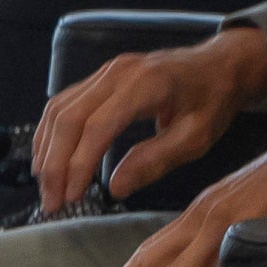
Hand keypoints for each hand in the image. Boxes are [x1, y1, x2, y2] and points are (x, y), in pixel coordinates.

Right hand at [31, 23, 266, 212]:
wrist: (220, 64)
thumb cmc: (213, 101)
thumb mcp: (196, 138)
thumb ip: (155, 161)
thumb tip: (115, 188)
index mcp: (146, 85)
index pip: (96, 127)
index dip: (78, 166)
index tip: (71, 198)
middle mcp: (118, 73)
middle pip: (68, 119)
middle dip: (54, 165)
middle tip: (52, 202)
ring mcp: (105, 71)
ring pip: (58, 110)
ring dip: (47, 152)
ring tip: (48, 187)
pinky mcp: (99, 77)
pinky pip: (64, 104)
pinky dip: (51, 135)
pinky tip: (51, 160)